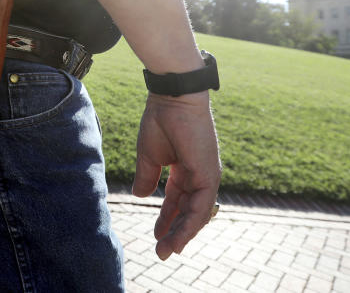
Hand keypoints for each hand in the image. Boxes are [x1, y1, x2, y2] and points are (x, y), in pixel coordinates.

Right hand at [132, 91, 220, 260]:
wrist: (172, 97)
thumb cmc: (161, 119)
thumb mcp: (149, 155)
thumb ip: (147, 176)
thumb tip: (140, 195)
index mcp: (186, 168)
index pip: (177, 200)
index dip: (166, 218)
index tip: (155, 236)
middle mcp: (200, 174)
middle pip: (188, 210)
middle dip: (174, 232)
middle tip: (161, 252)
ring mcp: (206, 175)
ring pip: (196, 213)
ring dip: (182, 234)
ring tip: (166, 251)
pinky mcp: (208, 174)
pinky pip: (200, 206)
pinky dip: (190, 225)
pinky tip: (178, 239)